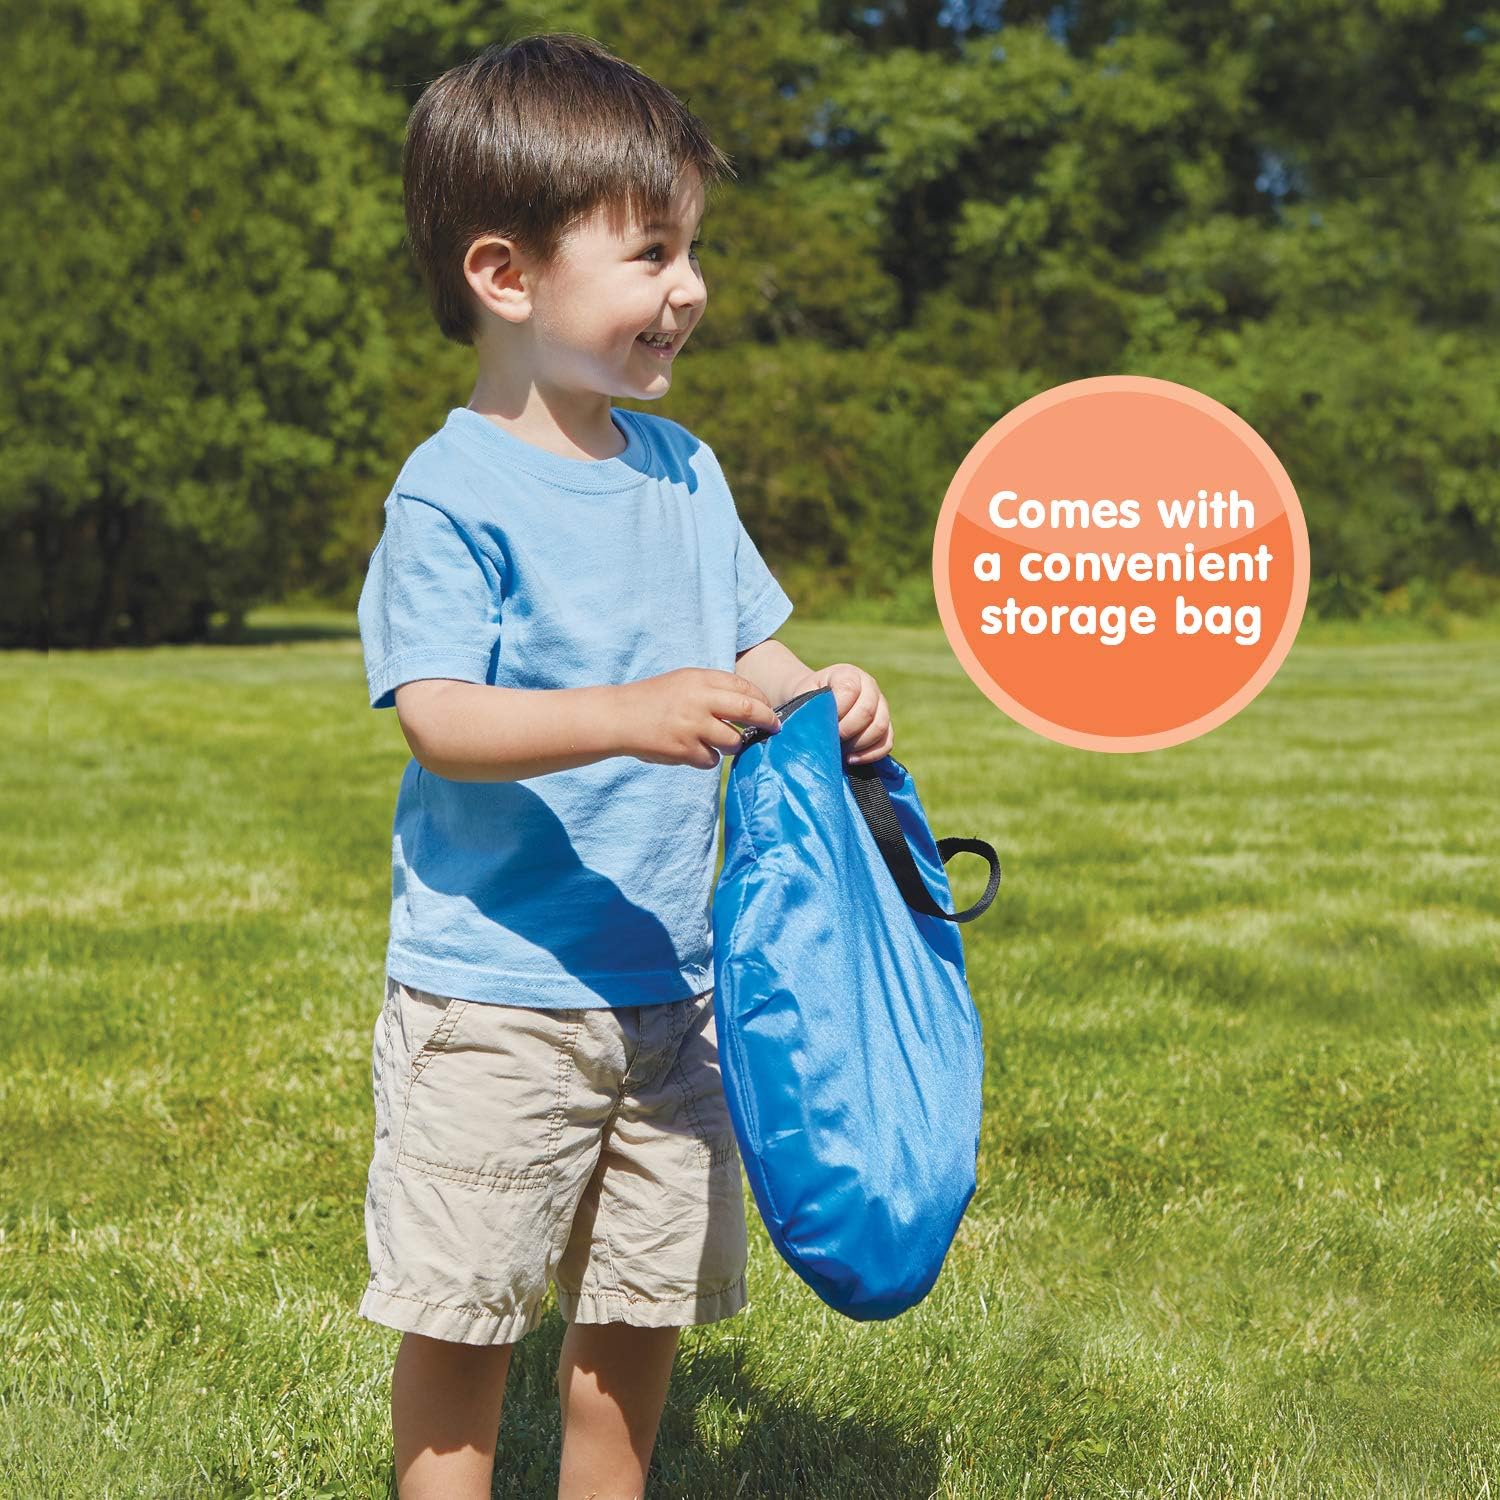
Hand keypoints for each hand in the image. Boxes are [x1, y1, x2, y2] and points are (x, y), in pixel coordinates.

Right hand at [616, 667, 781, 769]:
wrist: (619, 717)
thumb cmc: (655, 699)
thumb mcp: (684, 681)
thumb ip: (715, 689)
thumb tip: (753, 705)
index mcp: (701, 679)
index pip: (745, 687)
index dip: (762, 701)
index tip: (768, 710)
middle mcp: (700, 700)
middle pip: (750, 711)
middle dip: (768, 721)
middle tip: (775, 728)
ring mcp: (693, 726)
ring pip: (734, 741)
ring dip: (732, 744)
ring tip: (716, 740)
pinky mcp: (684, 750)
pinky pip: (711, 760)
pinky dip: (706, 758)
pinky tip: (692, 750)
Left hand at [787, 662, 892, 764]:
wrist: (817, 704)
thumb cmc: (809, 700)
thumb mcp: (805, 696)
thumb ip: (812, 707)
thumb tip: (820, 731)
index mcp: (848, 674)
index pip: (849, 690)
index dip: (836, 711)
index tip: (823, 723)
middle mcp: (869, 686)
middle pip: (867, 711)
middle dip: (847, 730)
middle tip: (831, 739)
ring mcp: (881, 705)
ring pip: (880, 727)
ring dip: (858, 744)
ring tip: (840, 750)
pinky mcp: (886, 725)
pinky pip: (886, 742)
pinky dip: (870, 754)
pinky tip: (851, 758)